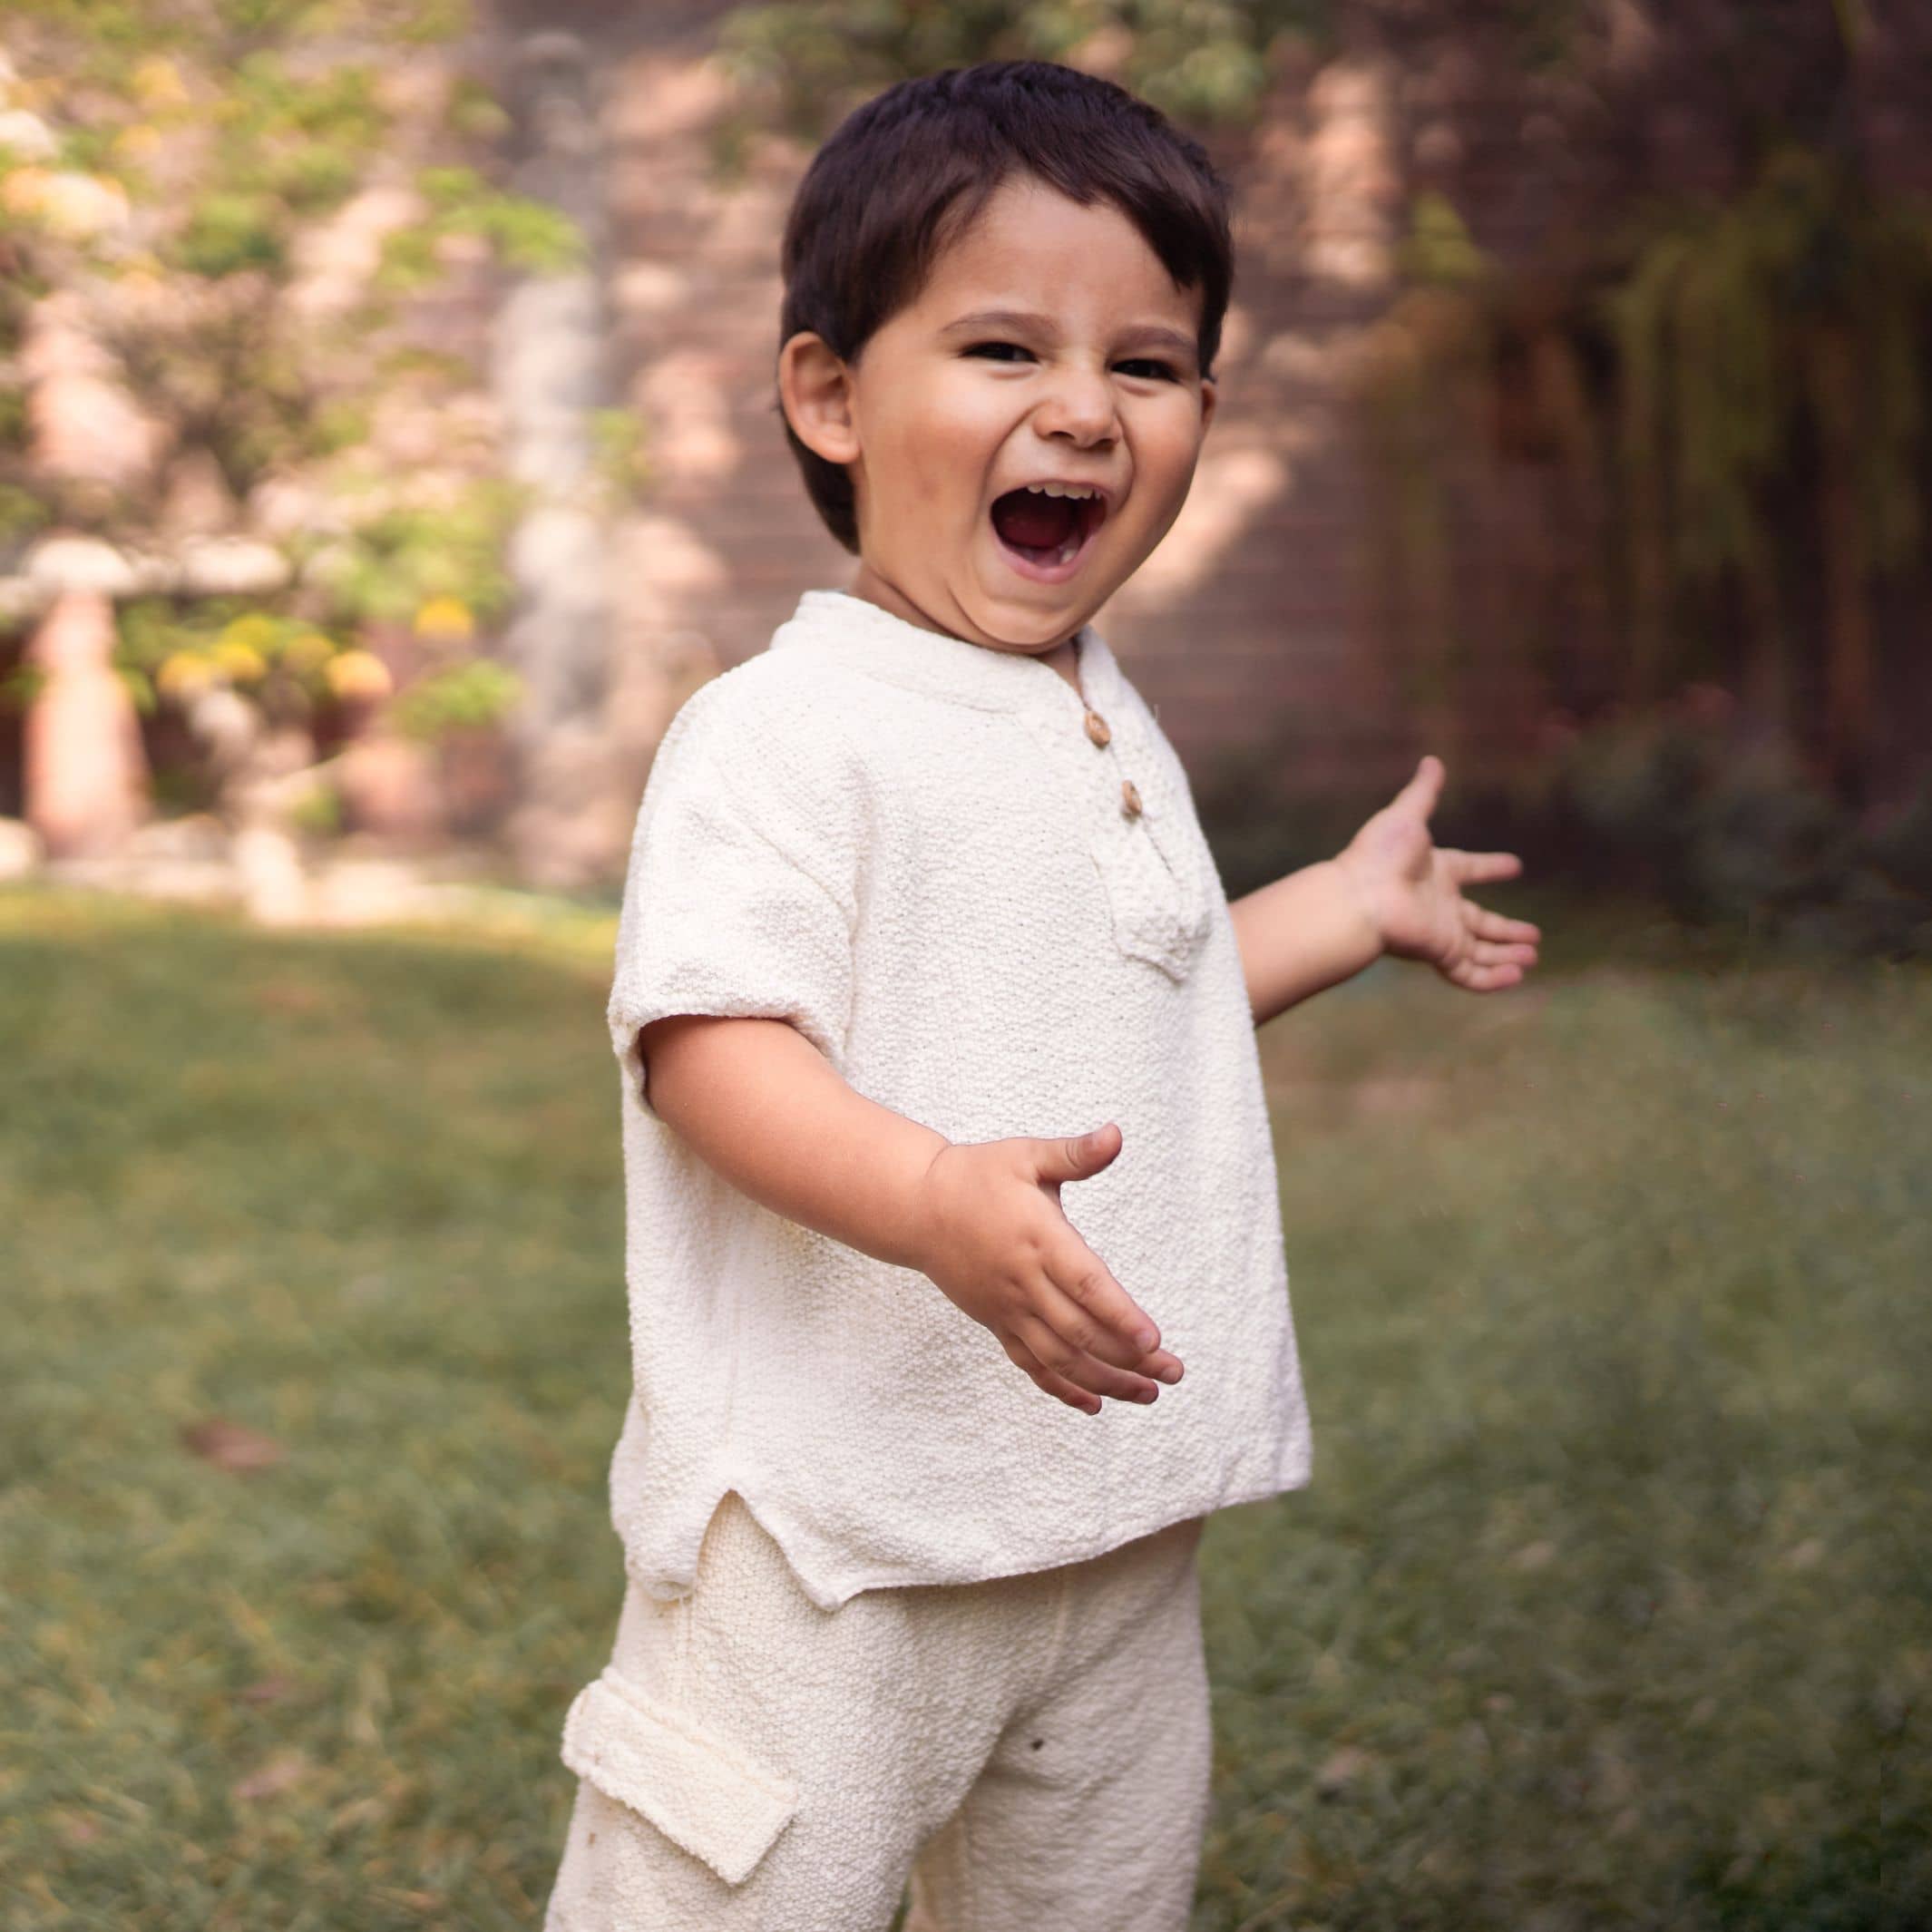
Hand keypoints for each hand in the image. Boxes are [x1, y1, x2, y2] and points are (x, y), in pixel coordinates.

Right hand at [910, 1123, 1183, 1414]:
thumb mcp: (1027, 1156)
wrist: (917, 1208)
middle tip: (1174, 1372)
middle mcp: (1024, 1281)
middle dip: (1130, 1358)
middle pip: (1080, 1331)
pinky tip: (1094, 1404)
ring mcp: (1009, 1308)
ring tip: (1148, 1393)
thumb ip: (1075, 1153)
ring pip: (1059, 1357)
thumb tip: (1116, 1134)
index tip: (1154, 1340)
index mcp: (1038, 1238)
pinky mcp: (997, 1322)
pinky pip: (1030, 1364)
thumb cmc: (978, 1175)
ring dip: (1106, 1381)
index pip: (1085, 1284)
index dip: (1120, 1315)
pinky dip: (1062, 1388)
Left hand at [1334, 755, 1541, 990]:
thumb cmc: (1378, 855)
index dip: (1490, 868)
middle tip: (1534, 935)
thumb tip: (1432, 760)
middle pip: (1481, 922)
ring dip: (1507, 954)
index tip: (1514, 866)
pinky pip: (1470, 973)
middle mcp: (1440, 905)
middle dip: (1506, 930)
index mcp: (1436, 872)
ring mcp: (1441, 931)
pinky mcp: (1439, 952)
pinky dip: (1494, 978)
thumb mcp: (1407, 815)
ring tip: (1533, 956)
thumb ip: (1424, 792)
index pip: (1469, 869)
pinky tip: (1519, 974)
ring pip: (1480, 950)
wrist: (1360, 894)